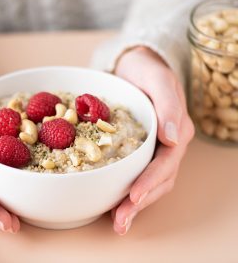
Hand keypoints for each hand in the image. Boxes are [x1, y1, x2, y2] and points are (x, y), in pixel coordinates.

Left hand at [112, 47, 194, 234]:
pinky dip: (126, 191)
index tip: (133, 196)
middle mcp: (167, 144)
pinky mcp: (138, 150)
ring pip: (149, 183)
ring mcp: (154, 149)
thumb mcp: (157, 79)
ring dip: (134, 205)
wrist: (135, 65)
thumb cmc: (147, 69)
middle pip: (158, 180)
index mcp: (175, 130)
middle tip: (120, 222)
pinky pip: (135, 175)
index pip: (165, 162)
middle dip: (140, 203)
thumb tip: (172, 137)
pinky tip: (112, 204)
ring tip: (117, 222)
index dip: (150, 181)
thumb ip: (168, 104)